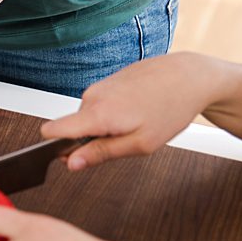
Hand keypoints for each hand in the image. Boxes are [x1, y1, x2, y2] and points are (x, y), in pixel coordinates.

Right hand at [39, 53, 225, 170]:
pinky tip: (138, 112)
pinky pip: (100, 107)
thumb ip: (101, 154)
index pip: (53, 130)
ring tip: (137, 124)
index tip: (59, 160)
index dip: (53, 149)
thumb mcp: (139, 144)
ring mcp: (99, 87)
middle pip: (74, 130)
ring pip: (90, 119)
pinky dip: (114, 116)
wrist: (188, 76)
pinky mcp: (107, 82)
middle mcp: (91, 96)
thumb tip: (70, 164)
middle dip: (91, 142)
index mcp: (97, 114)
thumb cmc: (169, 111)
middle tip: (125, 142)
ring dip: (107, 129)